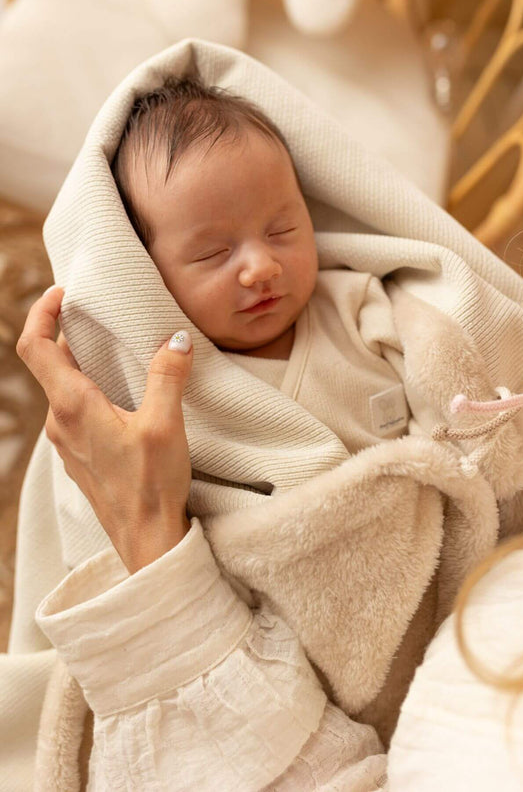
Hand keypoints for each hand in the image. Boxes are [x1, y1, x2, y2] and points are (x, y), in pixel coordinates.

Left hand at [16, 285, 193, 572]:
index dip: (41, 312)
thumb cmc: (151, 486)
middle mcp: (60, 423)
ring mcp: (67, 443)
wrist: (146, 542)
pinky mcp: (80, 457)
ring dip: (80, 364)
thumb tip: (176, 339)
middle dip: (68, 333)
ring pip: (63, 389)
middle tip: (96, 314)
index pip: (35, 346)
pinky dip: (89, 390)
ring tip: (114, 350)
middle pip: (49, 364)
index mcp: (73, 406)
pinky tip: (121, 396)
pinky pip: (74, 412)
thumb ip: (167, 376)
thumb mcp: (165, 425)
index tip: (62, 292)